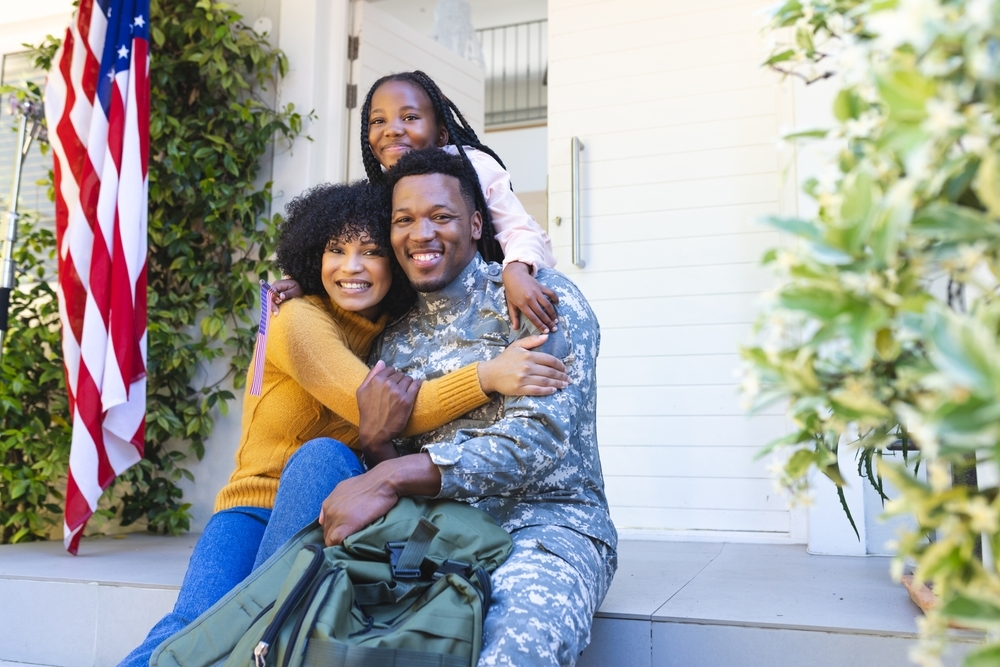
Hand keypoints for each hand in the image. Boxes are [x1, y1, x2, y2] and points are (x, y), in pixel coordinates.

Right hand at [270, 277, 303, 314]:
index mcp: (278, 284)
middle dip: (272, 305)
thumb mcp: (295, 290)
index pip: (271, 291)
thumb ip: (288, 293)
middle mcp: (274, 287)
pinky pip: (272, 301)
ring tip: (276, 313)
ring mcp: (274, 291)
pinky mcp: (275, 295)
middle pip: (269, 296)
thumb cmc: (298, 287)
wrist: (300, 286)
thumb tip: (280, 296)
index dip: (272, 298)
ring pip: (270, 300)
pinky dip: (274, 306)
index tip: (278, 303)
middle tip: (276, 313)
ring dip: (272, 307)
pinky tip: (276, 311)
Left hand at [318, 454, 440, 545]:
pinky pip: (335, 542)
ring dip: (339, 542)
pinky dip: (341, 546)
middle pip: (327, 532)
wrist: (384, 481)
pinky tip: (351, 546)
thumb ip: (337, 500)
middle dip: (337, 536)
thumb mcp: (348, 487)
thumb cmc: (372, 483)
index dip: (336, 529)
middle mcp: (329, 509)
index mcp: (329, 501)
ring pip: (329, 539)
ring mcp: (335, 518)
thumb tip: (331, 513)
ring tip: (352, 543)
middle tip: (351, 538)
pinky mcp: (344, 526)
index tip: (346, 532)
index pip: (326, 523)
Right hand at [357, 360, 420, 464]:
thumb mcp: (361, 392)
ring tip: (405, 391)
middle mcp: (388, 384)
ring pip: (408, 379)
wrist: (375, 432)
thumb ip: (371, 375)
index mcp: (376, 380)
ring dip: (408, 383)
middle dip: (400, 380)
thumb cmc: (367, 412)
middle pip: (400, 374)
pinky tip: (416, 386)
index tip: (393, 382)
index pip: (390, 369)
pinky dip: (417, 384)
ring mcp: (398, 392)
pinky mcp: (407, 400)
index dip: (392, 376)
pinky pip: (416, 385)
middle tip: (399, 389)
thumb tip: (382, 362)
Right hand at [478, 334, 568, 395]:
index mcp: (528, 356)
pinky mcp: (520, 389)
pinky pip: (537, 390)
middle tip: (568, 379)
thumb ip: (532, 340)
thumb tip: (546, 336)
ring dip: (558, 384)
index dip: (560, 365)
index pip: (550, 360)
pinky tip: (554, 390)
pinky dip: (547, 391)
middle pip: (550, 372)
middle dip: (562, 376)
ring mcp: (524, 378)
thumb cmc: (504, 359)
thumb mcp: (517, 346)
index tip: (565, 369)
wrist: (490, 373)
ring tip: (564, 385)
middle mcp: (527, 367)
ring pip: (546, 381)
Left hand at [503, 262, 558, 331]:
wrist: (513, 274)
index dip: (540, 325)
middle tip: (554, 329)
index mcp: (522, 304)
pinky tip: (557, 304)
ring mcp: (536, 292)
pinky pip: (550, 293)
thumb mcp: (510, 303)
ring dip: (553, 313)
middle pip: (541, 313)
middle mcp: (530, 298)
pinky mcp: (540, 286)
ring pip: (547, 305)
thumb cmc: (511, 290)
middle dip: (548, 322)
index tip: (546, 331)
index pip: (533, 317)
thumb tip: (515, 328)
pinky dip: (555, 298)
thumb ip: (513, 316)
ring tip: (556, 320)